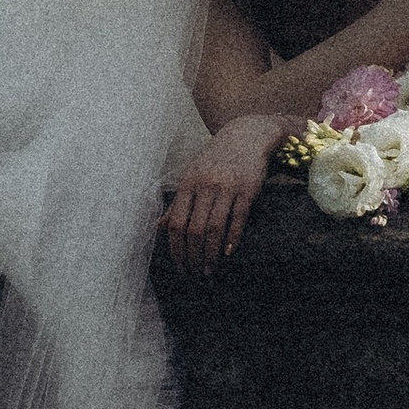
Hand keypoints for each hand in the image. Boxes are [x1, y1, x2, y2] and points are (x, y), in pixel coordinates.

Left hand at [161, 115, 271, 276]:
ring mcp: (227, 187)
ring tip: (209, 270)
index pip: (176, 223)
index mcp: (188, 184)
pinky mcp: (248, 190)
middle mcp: (205, 186)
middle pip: (194, 230)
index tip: (179, 267)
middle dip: (193, 257)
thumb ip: (177, 202)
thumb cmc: (216, 158)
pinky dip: (232, 239)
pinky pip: (238, 219)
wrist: (247, 135)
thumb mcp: (192, 175)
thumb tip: (160, 227)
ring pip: (214, 228)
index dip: (176, 249)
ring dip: (210, 254)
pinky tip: (227, 253)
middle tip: (194, 274)